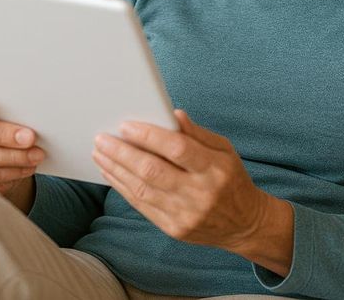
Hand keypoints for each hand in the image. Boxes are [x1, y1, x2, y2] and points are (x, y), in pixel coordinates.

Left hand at [91, 109, 291, 272]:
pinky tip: (111, 173)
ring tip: (100, 153)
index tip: (126, 125)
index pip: (177, 149)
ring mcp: (185, 214)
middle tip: (102, 139)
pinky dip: (123, 188)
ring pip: (142, 189)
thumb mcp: (224, 150)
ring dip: (116, 169)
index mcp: (214, 168)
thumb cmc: (231, 179)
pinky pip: (142, 206)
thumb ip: (197, 133)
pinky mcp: (174, 229)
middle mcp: (200, 193)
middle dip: (122, 153)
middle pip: (152, 170)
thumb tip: (172, 114)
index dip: (149, 136)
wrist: (244, 223)